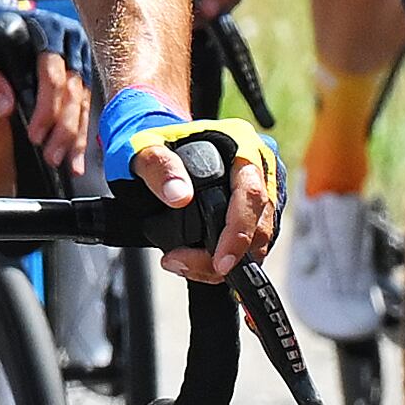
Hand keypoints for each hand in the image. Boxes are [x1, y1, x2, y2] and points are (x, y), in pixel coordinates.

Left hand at [0, 0, 94, 171]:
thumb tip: (5, 108)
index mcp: (46, 30)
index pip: (52, 74)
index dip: (46, 108)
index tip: (35, 136)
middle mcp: (69, 40)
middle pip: (74, 90)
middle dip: (64, 129)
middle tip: (52, 157)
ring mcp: (79, 55)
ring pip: (84, 99)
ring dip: (77, 135)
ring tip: (69, 164)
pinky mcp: (81, 69)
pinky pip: (86, 103)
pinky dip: (82, 131)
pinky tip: (77, 156)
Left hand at [103, 90, 280, 279]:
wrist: (157, 144)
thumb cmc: (153, 141)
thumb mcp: (144, 147)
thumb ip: (158, 167)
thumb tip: (179, 197)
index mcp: (241, 142)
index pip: (251, 193)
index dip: (239, 232)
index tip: (220, 261)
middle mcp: (259, 165)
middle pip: (260, 224)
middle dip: (226, 256)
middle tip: (181, 263)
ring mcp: (261, 189)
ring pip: (259, 241)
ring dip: (221, 262)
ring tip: (179, 261)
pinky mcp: (254, 211)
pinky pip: (251, 245)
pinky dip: (223, 260)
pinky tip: (193, 260)